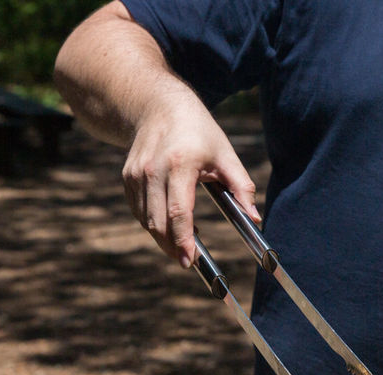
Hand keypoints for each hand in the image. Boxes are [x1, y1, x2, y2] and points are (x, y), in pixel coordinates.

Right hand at [121, 97, 260, 267]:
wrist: (159, 105)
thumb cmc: (199, 131)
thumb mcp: (226, 154)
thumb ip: (241, 187)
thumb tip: (254, 218)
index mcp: (180, 164)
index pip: (178, 212)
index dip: (183, 240)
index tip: (191, 260)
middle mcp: (153, 170)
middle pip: (158, 222)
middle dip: (172, 247)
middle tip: (188, 261)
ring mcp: (136, 174)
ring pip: (146, 220)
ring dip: (163, 238)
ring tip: (182, 245)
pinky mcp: (128, 177)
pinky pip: (139, 211)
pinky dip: (153, 224)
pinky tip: (170, 226)